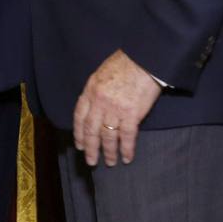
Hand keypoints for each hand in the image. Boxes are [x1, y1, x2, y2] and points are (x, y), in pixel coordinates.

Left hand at [73, 49, 160, 167]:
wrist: (144, 59)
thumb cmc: (124, 63)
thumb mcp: (101, 74)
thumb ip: (95, 91)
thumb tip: (94, 108)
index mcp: (90, 90)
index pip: (80, 116)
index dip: (79, 133)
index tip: (79, 145)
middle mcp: (100, 102)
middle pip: (91, 130)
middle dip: (90, 148)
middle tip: (91, 162)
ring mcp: (115, 109)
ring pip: (108, 136)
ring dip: (108, 152)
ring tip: (109, 162)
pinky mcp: (131, 114)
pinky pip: (127, 137)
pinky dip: (126, 149)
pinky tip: (127, 158)